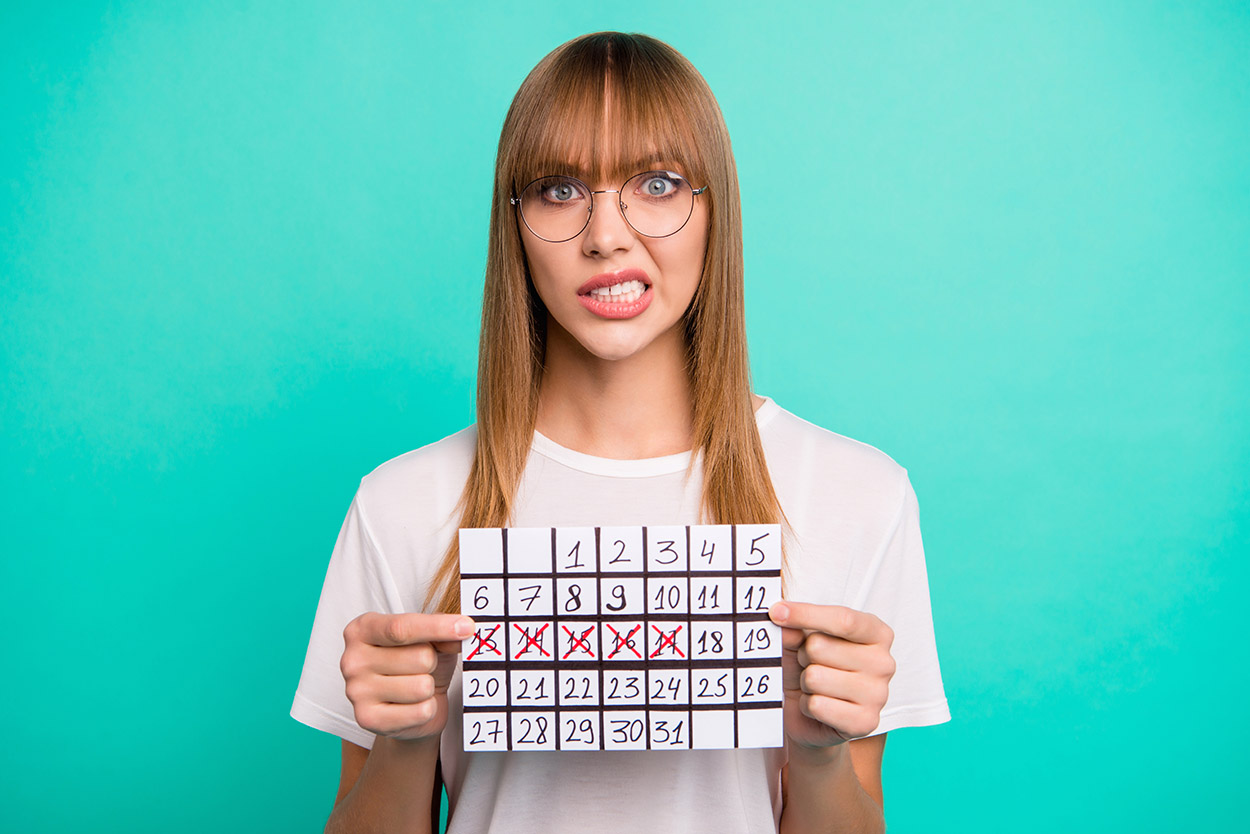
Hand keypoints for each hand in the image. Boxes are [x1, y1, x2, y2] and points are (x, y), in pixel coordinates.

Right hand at [340, 612, 474, 741]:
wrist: (408, 706)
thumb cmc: (416, 664)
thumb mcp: (431, 640)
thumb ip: (442, 631)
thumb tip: (463, 631)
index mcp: (362, 630)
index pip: (403, 627)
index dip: (438, 627)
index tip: (467, 627)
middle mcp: (352, 659)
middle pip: (419, 657)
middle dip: (433, 663)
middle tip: (422, 668)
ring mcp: (356, 691)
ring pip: (421, 686)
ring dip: (429, 688)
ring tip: (416, 687)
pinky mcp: (367, 719)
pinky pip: (420, 711)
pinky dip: (427, 709)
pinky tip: (413, 706)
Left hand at [769, 601, 895, 749]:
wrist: (810, 715)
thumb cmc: (811, 668)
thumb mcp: (800, 641)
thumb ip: (794, 627)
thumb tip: (782, 617)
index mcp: (876, 633)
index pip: (842, 619)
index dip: (806, 614)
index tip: (776, 612)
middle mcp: (883, 662)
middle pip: (820, 647)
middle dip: (803, 656)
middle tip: (810, 665)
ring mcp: (878, 694)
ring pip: (815, 677)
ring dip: (805, 683)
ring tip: (814, 687)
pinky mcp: (865, 722)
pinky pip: (817, 705)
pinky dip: (807, 706)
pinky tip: (818, 707)